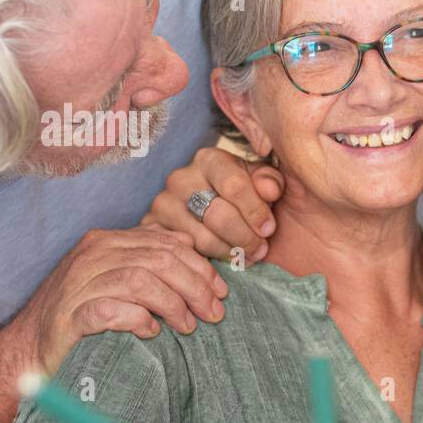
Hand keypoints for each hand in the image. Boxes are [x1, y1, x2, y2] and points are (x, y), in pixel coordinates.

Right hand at [10, 226, 227, 373]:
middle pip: (158, 260)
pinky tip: (151, 331)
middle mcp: (92, 256)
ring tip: (187, 325)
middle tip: (213, 313)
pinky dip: (137, 319)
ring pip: (139, 280)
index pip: (165, 244)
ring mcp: (78, 284)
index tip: (221, 291)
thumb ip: (149, 259)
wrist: (30, 348)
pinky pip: (111, 310)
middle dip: (195, 287)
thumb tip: (191, 244)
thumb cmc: (83, 314)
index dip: (200, 266)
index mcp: (108, 241)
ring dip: (172, 304)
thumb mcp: (117, 278)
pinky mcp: (70, 315)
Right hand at [141, 146, 284, 260]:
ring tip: (247, 258)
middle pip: (218, 215)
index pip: (234, 185)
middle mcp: (180, 178)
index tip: (269, 229)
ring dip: (230, 253)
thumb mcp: (261, 184)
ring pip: (202, 238)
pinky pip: (182, 253)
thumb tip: (270, 190)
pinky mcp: (151, 229)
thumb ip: (270, 181)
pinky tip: (222, 262)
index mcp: (209, 159)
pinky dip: (207, 262)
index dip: (256, 212)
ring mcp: (162, 204)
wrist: (209, 216)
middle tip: (260, 249)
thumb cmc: (243, 199)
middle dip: (245, 237)